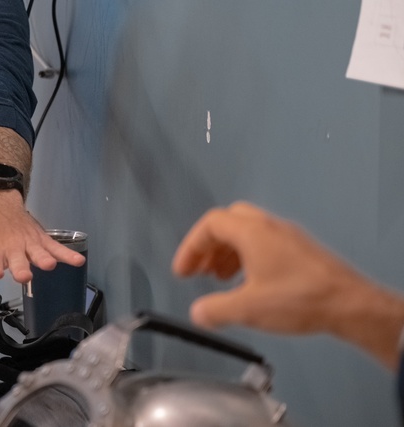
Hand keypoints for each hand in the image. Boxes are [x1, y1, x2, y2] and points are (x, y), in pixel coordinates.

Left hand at [0, 188, 84, 288]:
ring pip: (38, 253)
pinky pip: (56, 247)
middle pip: (18, 261)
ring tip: (49, 265)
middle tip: (23, 274)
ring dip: (43, 259)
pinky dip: (67, 254)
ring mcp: (28, 244)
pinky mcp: (40, 240)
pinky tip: (78, 261)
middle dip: (20, 268)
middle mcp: (11, 249)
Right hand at [172, 201, 403, 367]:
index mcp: (252, 232)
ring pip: (248, 232)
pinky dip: (248, 257)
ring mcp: (288, 236)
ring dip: (228, 252)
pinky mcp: (302, 250)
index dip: (190, 246)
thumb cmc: (300, 299)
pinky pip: (265, 243)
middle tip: (200, 269)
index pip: (210, 224)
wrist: (350, 305)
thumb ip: (216, 310)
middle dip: (209, 245)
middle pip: (228, 222)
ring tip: (221, 279)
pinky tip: (250, 282)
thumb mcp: (248, 309)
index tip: (183, 270)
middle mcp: (269, 226)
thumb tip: (198, 313)